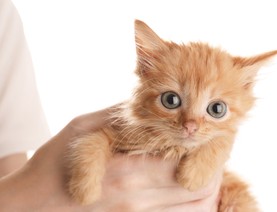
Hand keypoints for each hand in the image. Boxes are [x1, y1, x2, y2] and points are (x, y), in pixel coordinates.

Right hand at [0, 106, 221, 210]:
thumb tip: (155, 101)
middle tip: (214, 143)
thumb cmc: (56, 160)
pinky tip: (188, 182)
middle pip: (199, 188)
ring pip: (196, 207)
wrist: (35, 202)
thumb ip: (123, 114)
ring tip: (204, 162)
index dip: (207, 148)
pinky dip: (194, 201)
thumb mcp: (87, 127)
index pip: (186, 165)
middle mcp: (138, 200)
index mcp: (127, 171)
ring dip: (208, 183)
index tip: (213, 132)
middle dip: (214, 164)